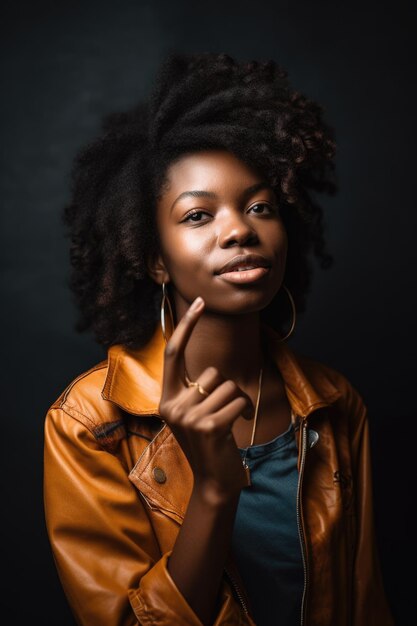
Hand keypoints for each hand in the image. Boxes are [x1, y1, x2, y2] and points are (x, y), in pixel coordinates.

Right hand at [158, 296, 254, 496]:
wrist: (215, 481)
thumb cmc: (210, 441)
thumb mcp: (195, 413)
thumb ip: (194, 391)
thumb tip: (210, 372)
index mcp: (166, 399)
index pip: (173, 353)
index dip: (187, 326)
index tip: (201, 302)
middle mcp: (172, 405)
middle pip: (212, 373)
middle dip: (227, 389)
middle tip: (224, 412)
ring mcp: (188, 417)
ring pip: (228, 386)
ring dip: (237, 402)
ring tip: (230, 421)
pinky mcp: (208, 426)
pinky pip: (237, 401)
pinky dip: (244, 410)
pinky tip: (237, 426)